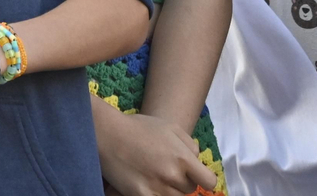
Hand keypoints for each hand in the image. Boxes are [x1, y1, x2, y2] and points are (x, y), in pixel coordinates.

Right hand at [97, 106, 217, 195]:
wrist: (108, 135)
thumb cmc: (139, 128)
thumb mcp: (170, 127)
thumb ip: (190, 145)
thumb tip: (197, 161)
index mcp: (182, 158)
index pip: (208, 181)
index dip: (204, 179)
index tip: (198, 176)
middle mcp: (172, 176)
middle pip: (190, 190)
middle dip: (183, 181)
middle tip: (168, 169)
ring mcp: (157, 189)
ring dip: (170, 190)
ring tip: (156, 176)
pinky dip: (156, 194)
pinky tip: (149, 185)